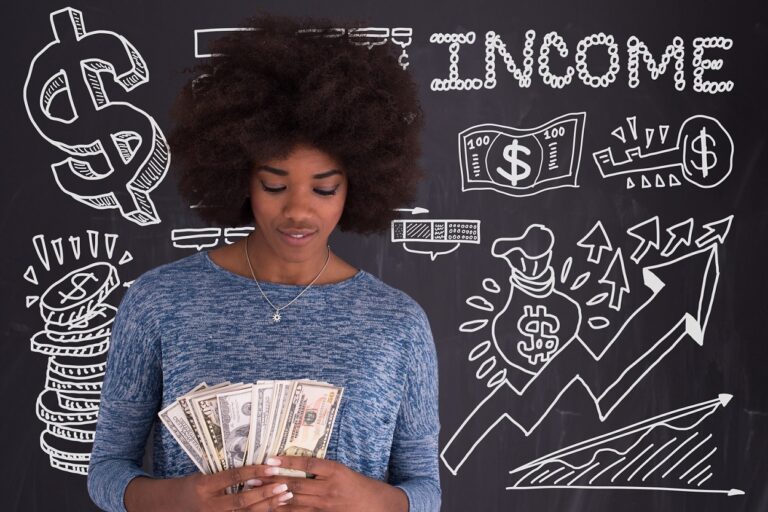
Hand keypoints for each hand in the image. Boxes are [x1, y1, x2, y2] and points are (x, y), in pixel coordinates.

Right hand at [125, 465, 293, 511]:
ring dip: (267, 506)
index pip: (232, 478)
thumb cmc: (190, 486)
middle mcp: (208, 505)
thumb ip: (226, 474)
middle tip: (284, 485)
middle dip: (265, 494)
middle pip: (241, 501)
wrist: (168, 506)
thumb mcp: (203, 475)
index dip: (253, 472)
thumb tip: (256, 467)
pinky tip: (275, 508)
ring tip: (286, 497)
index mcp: (203, 486)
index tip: (272, 466)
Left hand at [253, 456, 407, 511]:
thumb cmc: (358, 485)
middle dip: (272, 480)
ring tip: (255, 492)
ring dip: (273, 496)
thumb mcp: (342, 470)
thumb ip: (321, 468)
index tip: (270, 458)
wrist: (376, 505)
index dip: (288, 462)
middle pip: (296, 483)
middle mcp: (329, 487)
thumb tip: (294, 462)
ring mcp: (325, 504)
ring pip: (294, 500)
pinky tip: (271, 507)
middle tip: (252, 476)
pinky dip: (285, 510)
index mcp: (335, 470)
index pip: (308, 464)